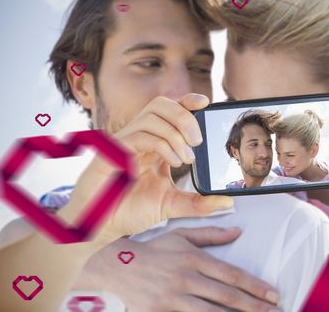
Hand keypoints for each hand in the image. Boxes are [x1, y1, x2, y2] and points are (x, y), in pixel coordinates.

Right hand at [62, 94, 232, 241]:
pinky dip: (162, 145)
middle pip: (161, 105)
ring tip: (186, 158)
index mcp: (153, 144)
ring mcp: (124, 143)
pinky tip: (174, 162)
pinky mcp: (111, 153)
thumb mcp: (172, 205)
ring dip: (175, 134)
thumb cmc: (130, 211)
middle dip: (185, 116)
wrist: (100, 227)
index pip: (170, 111)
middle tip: (198, 140)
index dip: (187, 101)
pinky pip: (139, 136)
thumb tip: (228, 201)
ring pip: (151, 116)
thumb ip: (199, 202)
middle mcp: (139, 138)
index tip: (206, 102)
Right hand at [101, 227, 281, 311]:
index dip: (255, 286)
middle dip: (255, 306)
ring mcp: (173, 298)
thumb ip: (211, 235)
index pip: (232, 274)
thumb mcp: (182, 236)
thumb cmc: (154, 250)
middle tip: (275, 311)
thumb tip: (237, 231)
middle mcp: (187, 278)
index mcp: (194, 258)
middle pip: (227, 296)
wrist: (118, 266)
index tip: (273, 294)